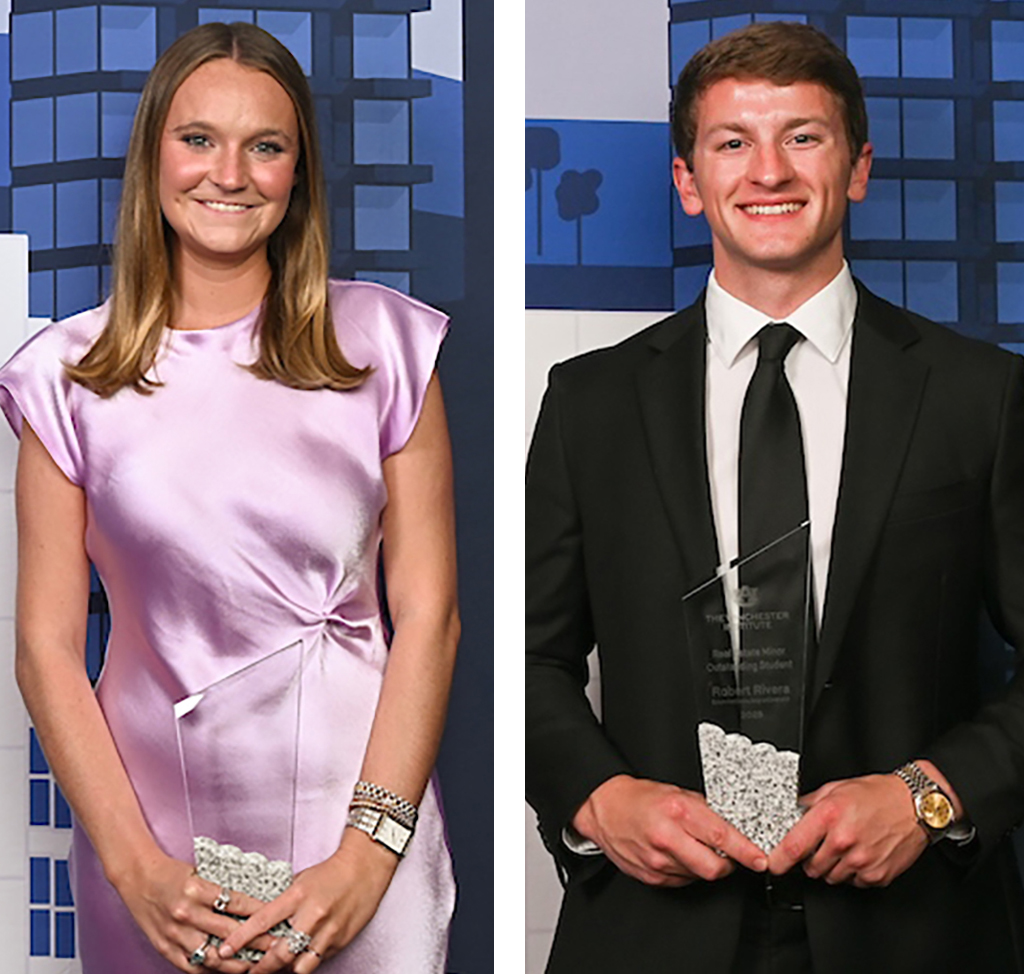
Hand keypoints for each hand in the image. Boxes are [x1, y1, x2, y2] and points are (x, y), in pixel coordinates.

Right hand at [112, 848, 271, 970]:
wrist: (137, 879)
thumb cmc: (172, 874)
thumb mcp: (200, 874)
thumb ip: (222, 891)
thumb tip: (253, 905)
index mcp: (197, 889)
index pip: (237, 904)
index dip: (260, 914)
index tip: (278, 920)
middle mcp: (186, 913)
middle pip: (229, 933)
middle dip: (256, 942)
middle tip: (276, 946)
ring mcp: (175, 934)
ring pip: (212, 955)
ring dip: (236, 963)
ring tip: (256, 965)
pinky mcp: (166, 948)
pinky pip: (192, 965)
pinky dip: (211, 970)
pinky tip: (227, 971)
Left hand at [216, 829, 398, 972]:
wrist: (366, 867)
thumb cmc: (331, 872)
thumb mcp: (301, 881)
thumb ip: (283, 904)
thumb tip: (262, 923)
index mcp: (298, 896)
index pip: (262, 921)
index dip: (240, 938)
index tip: (224, 950)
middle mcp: (312, 916)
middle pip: (279, 953)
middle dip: (259, 968)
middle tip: (247, 973)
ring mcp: (328, 931)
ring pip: (299, 966)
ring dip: (284, 971)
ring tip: (274, 971)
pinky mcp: (340, 941)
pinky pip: (317, 961)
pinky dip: (305, 964)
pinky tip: (298, 963)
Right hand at [572, 775, 767, 886]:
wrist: (604, 808)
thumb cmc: (639, 798)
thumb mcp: (676, 792)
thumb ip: (704, 810)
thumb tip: (732, 826)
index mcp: (678, 811)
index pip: (722, 836)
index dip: (746, 851)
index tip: (760, 859)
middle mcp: (668, 837)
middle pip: (714, 867)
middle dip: (728, 866)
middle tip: (731, 856)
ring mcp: (658, 861)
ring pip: (699, 876)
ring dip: (704, 866)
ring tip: (693, 847)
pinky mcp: (651, 876)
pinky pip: (681, 881)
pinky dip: (687, 871)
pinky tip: (678, 855)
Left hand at [767, 774, 927, 887]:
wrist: (915, 805)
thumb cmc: (878, 794)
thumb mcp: (837, 787)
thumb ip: (812, 802)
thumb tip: (795, 812)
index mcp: (830, 816)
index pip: (795, 846)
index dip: (779, 860)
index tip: (773, 865)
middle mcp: (844, 840)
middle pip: (811, 867)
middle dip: (811, 859)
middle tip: (822, 845)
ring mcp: (861, 860)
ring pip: (831, 877)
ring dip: (832, 867)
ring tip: (845, 847)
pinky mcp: (877, 875)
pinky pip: (854, 882)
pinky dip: (853, 873)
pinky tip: (860, 854)